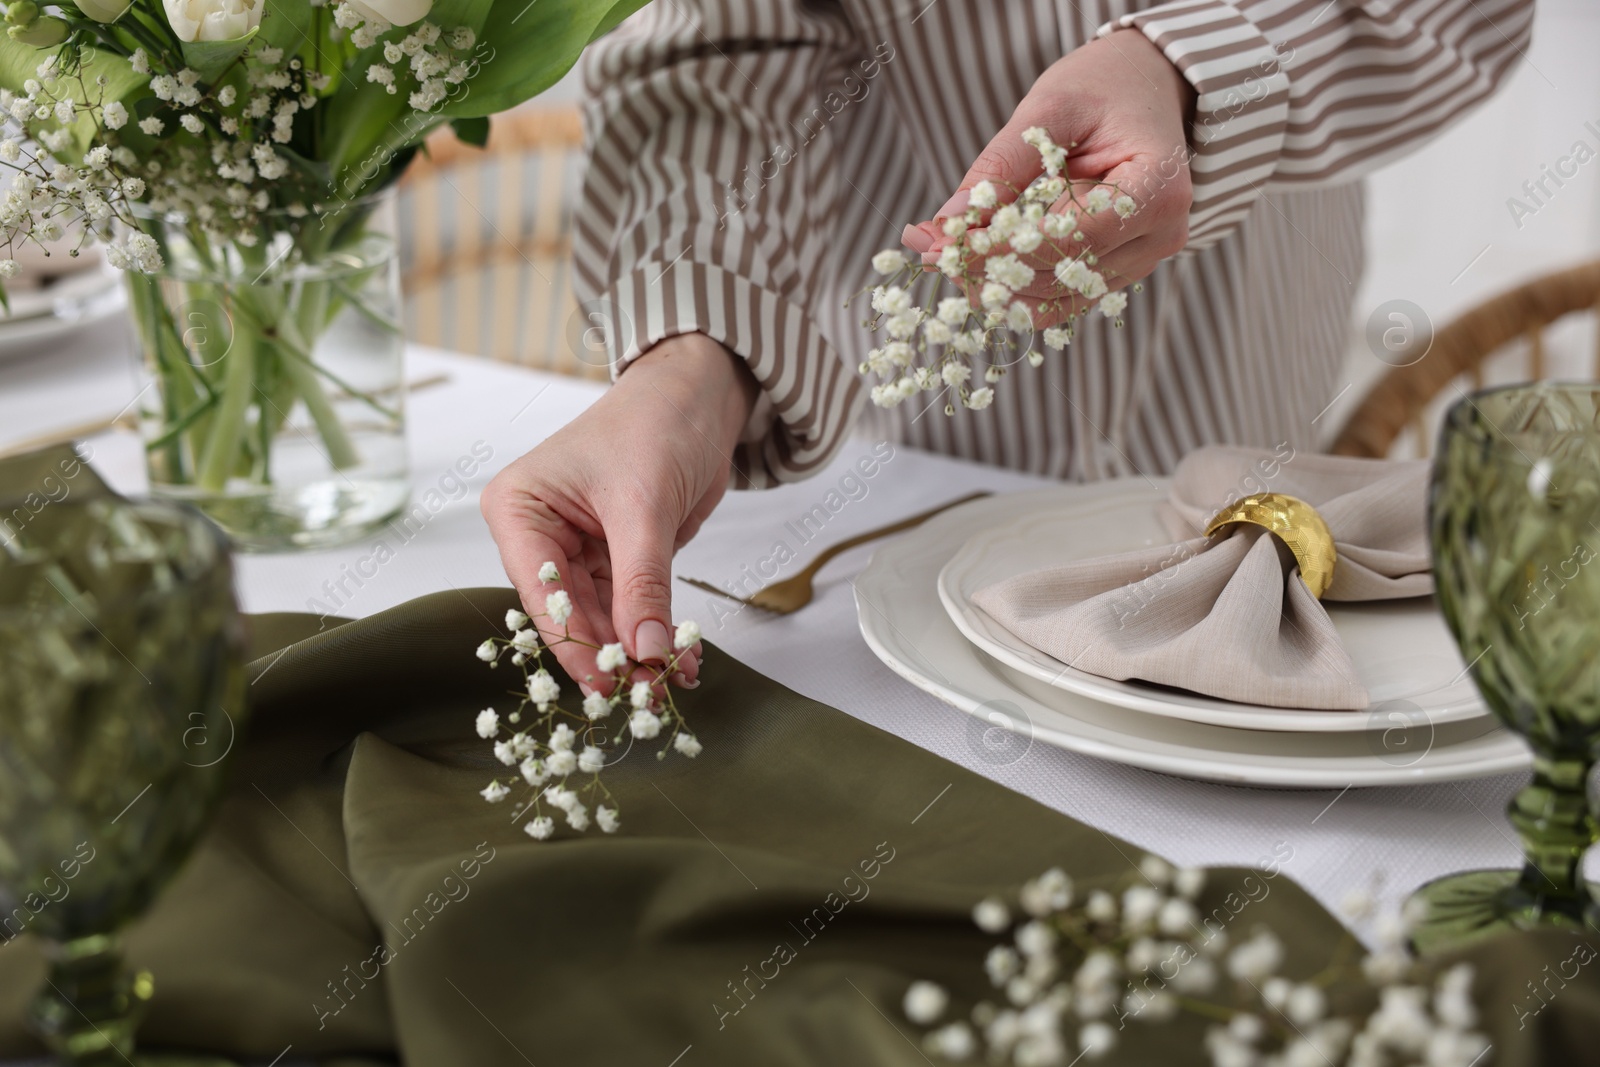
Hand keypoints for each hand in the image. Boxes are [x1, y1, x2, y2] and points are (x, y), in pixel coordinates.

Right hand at [481, 333, 757, 691]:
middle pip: (570, 613)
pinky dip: (655, 632)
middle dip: (611, 653)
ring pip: (602, 618)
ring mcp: (578, 550)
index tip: (606, 682)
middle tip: (647, 692)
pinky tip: (681, 657)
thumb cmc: (656, 423)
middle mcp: (539, 534)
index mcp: (519, 509)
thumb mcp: (644, 507)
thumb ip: (643, 584)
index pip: (541, 592)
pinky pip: (631, 607)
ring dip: (637, 650)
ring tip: (672, 680)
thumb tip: (646, 652)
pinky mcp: (616, 558)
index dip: (573, 642)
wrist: (700, 395)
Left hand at [902, 30, 1194, 322]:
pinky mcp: (1115, 270)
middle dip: (990, 269)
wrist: (1144, 87)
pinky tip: (972, 265)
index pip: (1072, 241)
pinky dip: (1012, 288)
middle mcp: (1159, 237)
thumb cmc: (1104, 86)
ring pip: (1057, 299)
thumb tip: (948, 223)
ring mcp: (1140, 260)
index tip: (947, 244)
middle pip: (1062, 277)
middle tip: (930, 249)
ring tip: (944, 253)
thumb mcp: (1051, 109)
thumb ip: (1002, 166)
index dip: (1006, 250)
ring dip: (995, 285)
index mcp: (1158, 191)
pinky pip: (1059, 298)